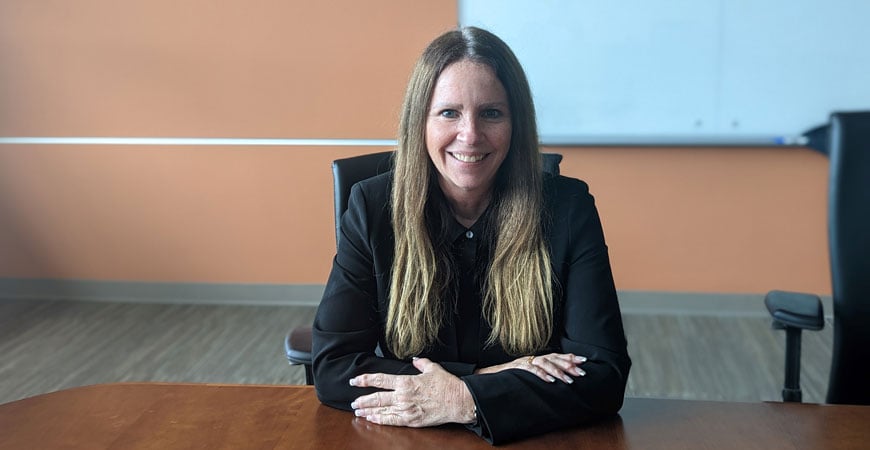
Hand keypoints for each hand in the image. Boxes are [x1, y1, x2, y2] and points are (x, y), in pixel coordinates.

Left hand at [349, 358, 474, 426]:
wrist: (458, 401)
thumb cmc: (447, 385)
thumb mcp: (433, 369)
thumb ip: (421, 363)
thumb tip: (414, 360)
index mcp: (406, 381)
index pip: (380, 380)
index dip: (365, 380)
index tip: (355, 381)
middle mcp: (403, 396)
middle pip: (377, 398)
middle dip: (363, 400)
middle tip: (353, 402)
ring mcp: (407, 409)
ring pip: (382, 410)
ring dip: (368, 411)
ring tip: (358, 412)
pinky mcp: (412, 420)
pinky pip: (392, 420)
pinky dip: (380, 420)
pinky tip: (372, 419)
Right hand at [474, 352, 586, 383]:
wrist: (487, 377)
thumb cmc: (507, 378)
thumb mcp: (526, 376)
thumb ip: (540, 375)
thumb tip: (557, 381)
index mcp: (535, 359)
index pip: (556, 356)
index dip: (569, 357)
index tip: (584, 361)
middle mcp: (531, 358)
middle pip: (553, 358)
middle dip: (569, 364)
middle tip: (582, 371)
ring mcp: (523, 362)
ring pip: (544, 363)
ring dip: (558, 372)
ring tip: (569, 380)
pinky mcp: (516, 369)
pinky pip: (530, 370)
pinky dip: (541, 375)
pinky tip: (550, 381)